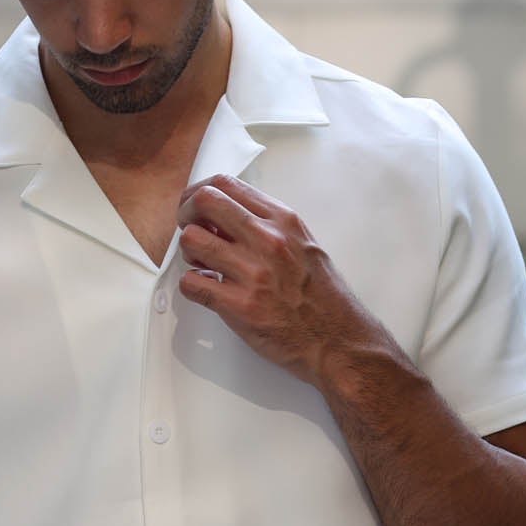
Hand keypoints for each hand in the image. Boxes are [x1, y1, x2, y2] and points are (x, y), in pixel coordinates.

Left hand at [174, 175, 379, 392]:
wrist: (338, 341)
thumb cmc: (324, 298)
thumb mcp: (305, 244)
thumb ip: (270, 227)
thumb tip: (229, 218)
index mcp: (283, 221)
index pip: (226, 184)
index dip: (200, 192)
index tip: (196, 206)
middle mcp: (267, 240)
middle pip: (203, 202)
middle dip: (186, 214)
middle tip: (189, 230)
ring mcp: (253, 272)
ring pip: (191, 240)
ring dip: (188, 252)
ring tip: (203, 264)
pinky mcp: (240, 306)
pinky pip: (191, 283)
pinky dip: (191, 285)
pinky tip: (207, 289)